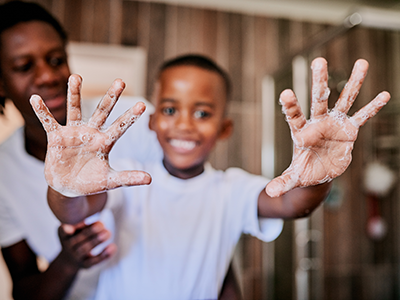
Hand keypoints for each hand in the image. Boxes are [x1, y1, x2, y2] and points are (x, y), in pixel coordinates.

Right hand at [30, 75, 151, 196]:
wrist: (68, 187)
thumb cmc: (91, 182)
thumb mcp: (110, 181)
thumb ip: (128, 178)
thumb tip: (150, 179)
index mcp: (105, 142)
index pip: (121, 126)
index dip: (131, 116)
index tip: (143, 104)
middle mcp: (91, 133)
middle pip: (103, 111)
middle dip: (111, 97)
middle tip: (121, 81)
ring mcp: (74, 133)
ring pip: (75, 110)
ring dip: (75, 94)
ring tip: (76, 77)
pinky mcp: (56, 137)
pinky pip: (49, 122)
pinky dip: (42, 112)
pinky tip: (36, 99)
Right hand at [58, 221, 115, 268]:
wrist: (69, 259)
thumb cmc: (76, 236)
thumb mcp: (75, 228)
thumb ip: (83, 224)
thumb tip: (100, 224)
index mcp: (64, 234)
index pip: (64, 231)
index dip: (67, 230)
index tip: (71, 228)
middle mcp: (67, 246)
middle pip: (78, 239)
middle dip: (91, 232)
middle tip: (102, 224)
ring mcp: (75, 257)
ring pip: (85, 249)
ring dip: (97, 241)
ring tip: (108, 233)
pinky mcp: (84, 265)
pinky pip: (94, 261)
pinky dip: (104, 255)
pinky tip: (113, 247)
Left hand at [266, 57, 389, 196]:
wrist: (318, 173)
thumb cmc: (303, 172)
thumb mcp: (293, 178)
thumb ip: (283, 182)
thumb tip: (270, 193)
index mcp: (301, 132)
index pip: (294, 117)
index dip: (291, 106)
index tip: (286, 93)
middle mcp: (318, 123)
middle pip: (319, 99)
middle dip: (319, 81)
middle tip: (319, 60)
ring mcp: (335, 125)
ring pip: (344, 100)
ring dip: (353, 83)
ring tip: (362, 62)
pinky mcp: (349, 132)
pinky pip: (362, 118)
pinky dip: (372, 108)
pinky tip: (384, 95)